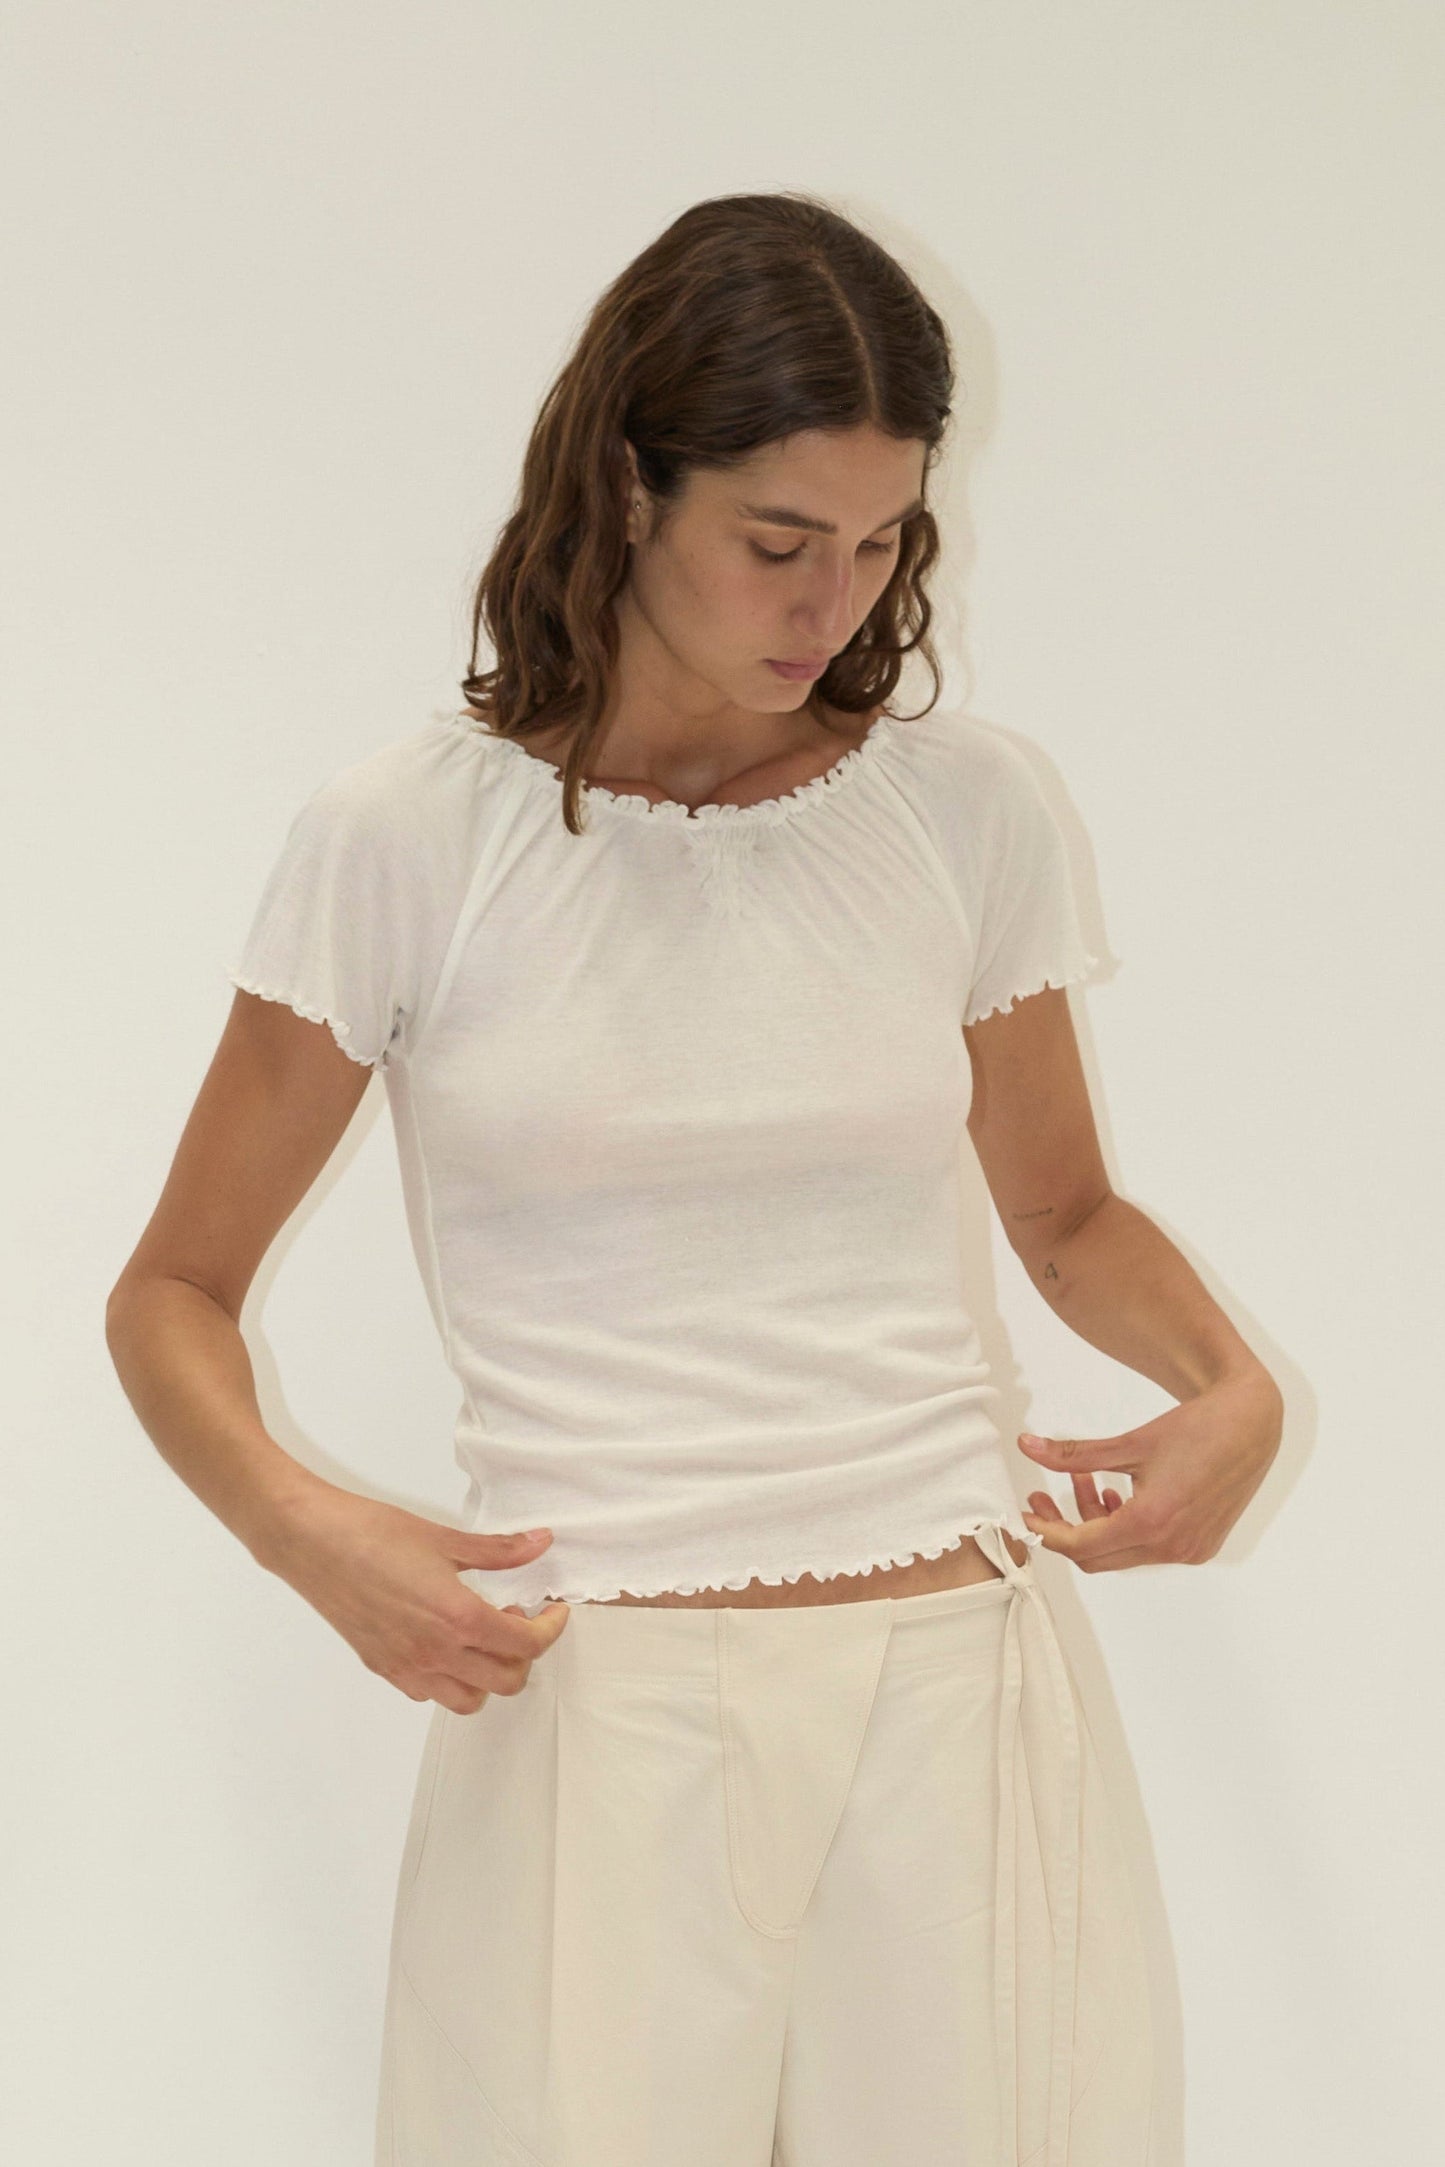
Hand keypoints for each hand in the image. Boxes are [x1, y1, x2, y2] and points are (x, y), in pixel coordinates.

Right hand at [263, 1484, 569, 1711]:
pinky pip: (430, 1693)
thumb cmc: (371, 1533)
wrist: (311, 1542)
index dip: (551, 1629)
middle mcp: (436, 1653)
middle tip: (519, 1618)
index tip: (554, 1611)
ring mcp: (407, 1667)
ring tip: (484, 1636)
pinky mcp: (383, 1668)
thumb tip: (540, 1542)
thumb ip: (498, 1551)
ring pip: (469, 1699)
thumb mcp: (444, 1538)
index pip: (526, 1644)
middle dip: (525, 1654)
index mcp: (459, 1619)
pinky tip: (446, 1643)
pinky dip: (450, 1680)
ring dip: (489, 1675)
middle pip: (507, 1681)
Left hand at [1016, 1360, 1282, 1571]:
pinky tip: (1119, 1494)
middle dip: (1067, 1527)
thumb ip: (1074, 1453)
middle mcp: (1172, 1546)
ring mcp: (1189, 1551)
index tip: (1027, 1513)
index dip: (1047, 1531)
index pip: (1081, 1546)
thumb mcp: (1129, 1442)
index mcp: (1151, 1522)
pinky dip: (1126, 1527)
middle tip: (1045, 1495)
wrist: (1252, 1423)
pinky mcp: (1201, 1546)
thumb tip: (1026, 1446)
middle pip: (1098, 1557)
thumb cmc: (1195, 1427)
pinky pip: (1149, 1549)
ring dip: (1098, 1521)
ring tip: (1086, 1479)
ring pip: (1122, 1552)